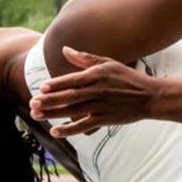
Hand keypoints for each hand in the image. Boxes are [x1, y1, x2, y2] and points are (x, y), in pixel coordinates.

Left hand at [29, 47, 157, 137]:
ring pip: (71, 111)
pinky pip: (83, 126)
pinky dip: (69, 130)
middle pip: (68, 97)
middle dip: (48, 101)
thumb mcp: (108, 63)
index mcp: (95, 76)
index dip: (55, 85)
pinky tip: (55, 131)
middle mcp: (96, 91)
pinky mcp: (104, 119)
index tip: (41, 88)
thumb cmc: (128, 78)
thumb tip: (65, 50)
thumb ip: (85, 59)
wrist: (150, 96)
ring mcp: (99, 106)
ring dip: (53, 114)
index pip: (71, 80)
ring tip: (36, 115)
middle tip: (32, 104)